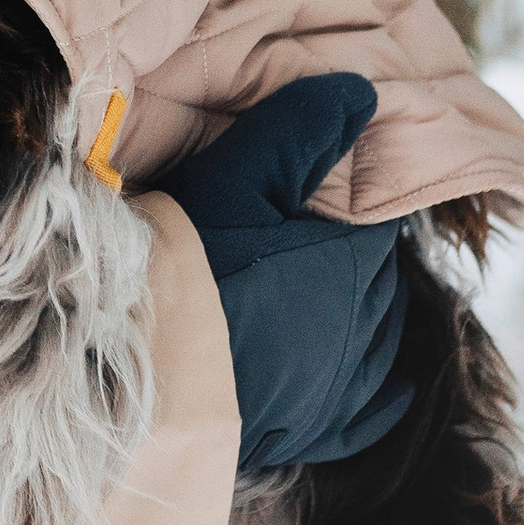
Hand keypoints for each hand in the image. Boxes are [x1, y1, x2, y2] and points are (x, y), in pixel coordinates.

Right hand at [151, 73, 412, 473]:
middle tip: (307, 228)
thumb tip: (362, 93)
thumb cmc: (182, 267)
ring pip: (379, 335)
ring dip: (362, 310)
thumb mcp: (233, 178)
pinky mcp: (314, 431)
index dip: (352, 193)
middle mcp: (362, 325)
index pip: (378, 213)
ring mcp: (341, 385)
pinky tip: (383, 381)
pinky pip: (370, 410)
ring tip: (327, 289)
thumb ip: (296, 130)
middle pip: (376, 273)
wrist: (139, 378)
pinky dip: (381, 391)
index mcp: (350, 261)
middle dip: (351, 248)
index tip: (320, 182)